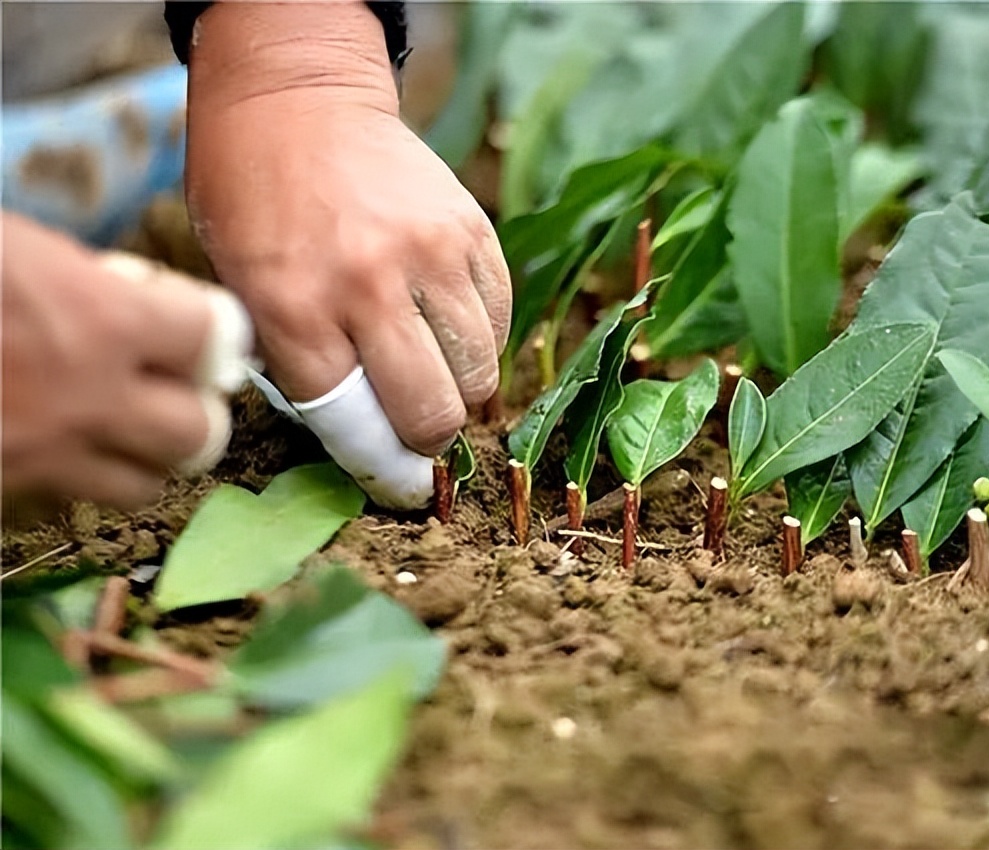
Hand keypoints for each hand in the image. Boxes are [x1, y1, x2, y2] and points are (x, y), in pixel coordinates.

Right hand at [1, 214, 245, 508]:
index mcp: (102, 321)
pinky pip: (61, 503)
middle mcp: (89, 401)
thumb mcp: (11, 246)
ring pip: (142, 486)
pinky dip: (68, 479)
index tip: (199, 326)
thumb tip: (129, 297)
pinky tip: (41, 444)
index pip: (218, 339)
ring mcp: (41, 460)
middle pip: (199, 434)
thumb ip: (82, 281)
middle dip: (191, 408)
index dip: (213, 331)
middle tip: (168, 385)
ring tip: (113, 424)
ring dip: (140, 455)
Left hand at [183, 3, 510, 460]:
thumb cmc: (254, 204)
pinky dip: (483, 342)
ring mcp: (430, 255)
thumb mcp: (242, 290)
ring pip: (479, 374)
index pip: (355, 425)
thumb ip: (301, 365)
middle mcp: (368, 284)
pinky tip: (452, 331)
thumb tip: (368, 440)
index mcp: (293, 306)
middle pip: (432, 412)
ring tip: (438, 378)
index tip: (397, 483)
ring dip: (463, 393)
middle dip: (428, 441)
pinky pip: (500, 321)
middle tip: (419, 432)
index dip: (380, 467)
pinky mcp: (473, 232)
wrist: (299, 102)